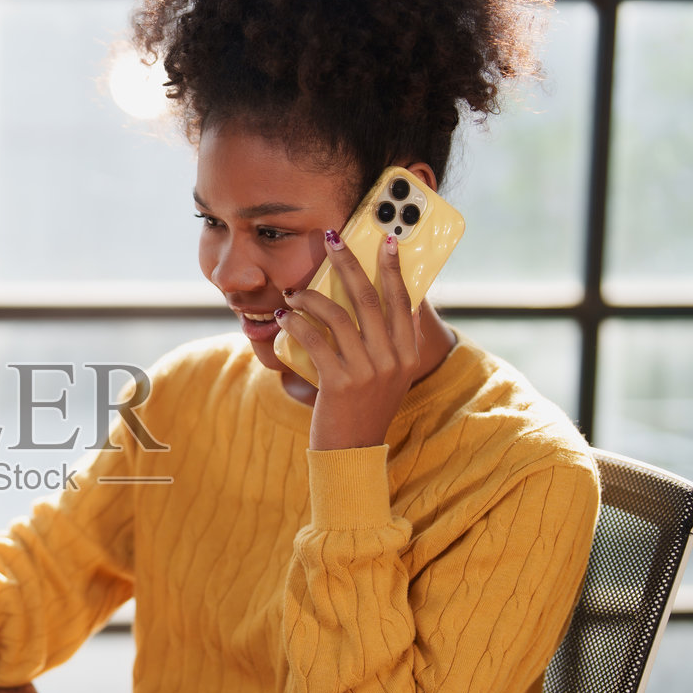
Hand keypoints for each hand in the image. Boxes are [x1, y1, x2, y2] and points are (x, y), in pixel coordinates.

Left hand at [277, 229, 422, 449]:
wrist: (352, 453)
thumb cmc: (365, 409)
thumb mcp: (391, 376)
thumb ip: (394, 343)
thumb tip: (393, 302)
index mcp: (408, 354)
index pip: (402, 300)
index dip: (393, 268)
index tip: (386, 240)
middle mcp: (392, 359)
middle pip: (369, 298)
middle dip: (349, 264)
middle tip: (333, 239)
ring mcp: (367, 371)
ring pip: (337, 316)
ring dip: (310, 297)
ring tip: (293, 293)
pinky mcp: (339, 382)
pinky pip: (314, 339)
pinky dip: (295, 322)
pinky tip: (284, 316)